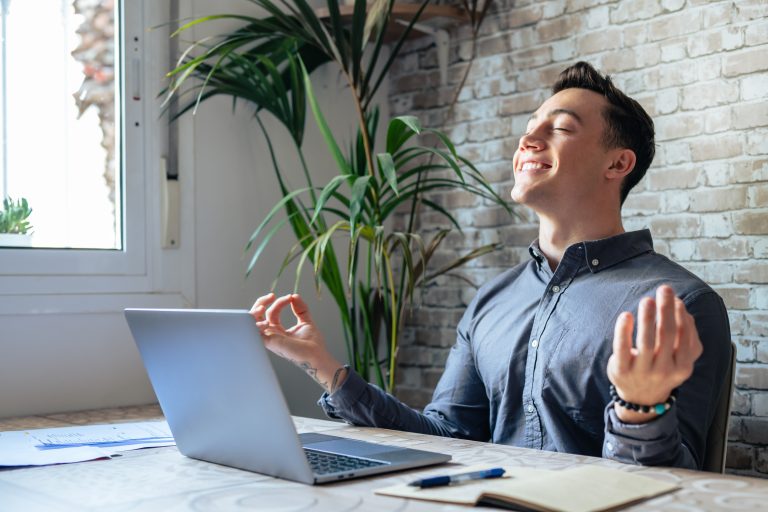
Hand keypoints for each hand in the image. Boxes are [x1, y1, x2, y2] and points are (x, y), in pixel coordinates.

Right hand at [250, 293, 345, 391]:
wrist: (317, 354)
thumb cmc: (311, 343)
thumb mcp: (306, 321)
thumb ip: (300, 308)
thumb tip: (294, 295)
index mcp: (278, 330)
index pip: (271, 312)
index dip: (279, 302)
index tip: (290, 297)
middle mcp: (272, 334)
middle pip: (257, 316)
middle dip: (261, 302)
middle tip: (272, 295)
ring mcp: (270, 338)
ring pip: (251, 323)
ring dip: (254, 313)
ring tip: (262, 306)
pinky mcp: (270, 343)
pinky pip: (255, 334)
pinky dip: (257, 325)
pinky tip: (266, 322)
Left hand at [607, 285, 702, 423]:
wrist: (641, 397)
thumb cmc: (662, 368)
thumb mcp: (680, 359)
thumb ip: (687, 337)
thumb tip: (682, 309)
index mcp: (683, 366)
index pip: (685, 336)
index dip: (681, 315)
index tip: (676, 299)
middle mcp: (664, 370)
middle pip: (667, 335)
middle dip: (666, 309)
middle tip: (664, 289)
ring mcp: (642, 371)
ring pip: (646, 340)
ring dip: (647, 317)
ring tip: (647, 300)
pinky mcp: (622, 370)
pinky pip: (622, 347)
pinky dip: (624, 330)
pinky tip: (625, 315)